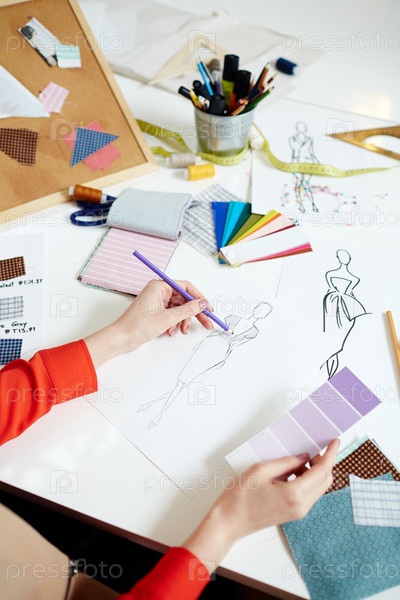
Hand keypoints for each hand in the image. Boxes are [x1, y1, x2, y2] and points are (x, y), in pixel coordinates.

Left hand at [85, 280, 213, 367]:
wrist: (121, 338)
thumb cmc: (137, 326)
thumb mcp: (168, 318)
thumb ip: (188, 310)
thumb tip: (203, 303)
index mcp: (159, 286)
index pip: (186, 287)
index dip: (199, 297)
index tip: (209, 308)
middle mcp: (158, 291)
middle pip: (184, 299)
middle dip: (194, 312)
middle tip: (206, 323)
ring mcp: (157, 301)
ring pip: (179, 308)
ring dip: (183, 320)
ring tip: (181, 330)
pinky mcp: (155, 311)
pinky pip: (172, 314)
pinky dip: (175, 323)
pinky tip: (170, 331)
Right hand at [183, 439, 338, 568]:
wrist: (229, 521)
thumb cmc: (240, 497)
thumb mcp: (260, 470)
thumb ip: (286, 462)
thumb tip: (303, 457)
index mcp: (294, 494)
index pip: (321, 471)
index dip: (330, 455)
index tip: (334, 442)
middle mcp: (301, 506)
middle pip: (324, 481)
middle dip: (324, 462)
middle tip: (317, 446)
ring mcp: (298, 512)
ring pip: (318, 488)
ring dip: (316, 471)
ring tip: (303, 457)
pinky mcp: (293, 513)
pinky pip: (309, 494)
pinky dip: (308, 480)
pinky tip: (296, 469)